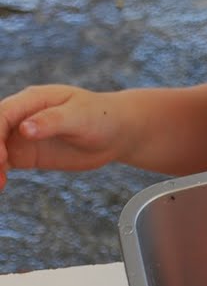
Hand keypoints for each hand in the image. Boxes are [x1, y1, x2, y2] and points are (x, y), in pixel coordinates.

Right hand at [0, 84, 128, 190]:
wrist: (115, 132)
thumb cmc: (100, 117)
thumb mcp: (80, 116)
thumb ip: (52, 121)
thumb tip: (24, 129)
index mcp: (32, 100)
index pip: (2, 115)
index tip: (1, 157)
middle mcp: (21, 116)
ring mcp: (21, 135)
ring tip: (0, 183)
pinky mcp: (26, 153)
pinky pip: (4, 163)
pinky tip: (1, 185)